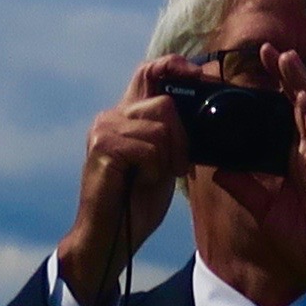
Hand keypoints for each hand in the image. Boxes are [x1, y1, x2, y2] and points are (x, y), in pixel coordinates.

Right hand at [54, 67, 188, 305]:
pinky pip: (150, 148)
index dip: (174, 66)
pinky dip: (154, 170)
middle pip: (165, 102)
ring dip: (167, 158)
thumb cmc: (135, 203)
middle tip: (176, 167)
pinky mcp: (104, 147)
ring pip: (160, 126)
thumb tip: (201, 107)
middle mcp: (111, 116)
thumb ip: (171, 133)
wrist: (108, 240)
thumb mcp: (162, 160)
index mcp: (125, 116)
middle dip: (181, 138)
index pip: (148, 71)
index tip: (199, 75)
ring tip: (151, 178)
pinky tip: (139, 183)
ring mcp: (105, 130)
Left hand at [267, 50, 305, 305]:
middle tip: (268, 49)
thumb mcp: (265, 212)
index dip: (273, 92)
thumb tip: (217, 169)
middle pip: (299, 105)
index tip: (254, 68)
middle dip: (287, 76)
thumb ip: (245, 187)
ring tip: (287, 58)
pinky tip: (305, 98)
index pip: (284, 117)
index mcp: (296, 160)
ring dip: (303, 83)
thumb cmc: (305, 242)